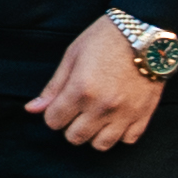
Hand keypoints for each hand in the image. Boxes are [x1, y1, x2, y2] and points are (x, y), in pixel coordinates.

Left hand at [25, 19, 165, 155]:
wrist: (145, 33)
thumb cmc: (105, 39)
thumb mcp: (72, 56)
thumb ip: (53, 87)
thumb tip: (32, 109)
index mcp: (81, 90)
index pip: (54, 122)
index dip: (53, 113)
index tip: (61, 104)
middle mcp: (102, 107)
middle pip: (75, 137)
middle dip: (70, 125)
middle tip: (77, 109)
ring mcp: (125, 113)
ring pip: (101, 144)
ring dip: (94, 133)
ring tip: (96, 117)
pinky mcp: (144, 115)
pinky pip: (128, 139)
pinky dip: (120, 133)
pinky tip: (116, 118)